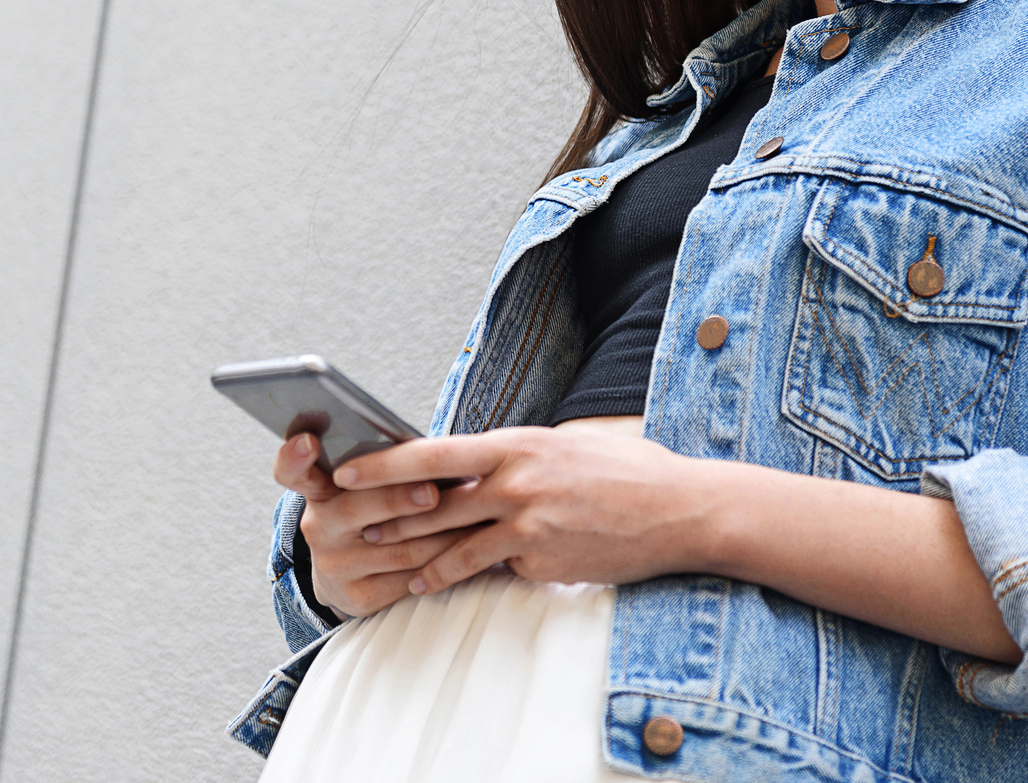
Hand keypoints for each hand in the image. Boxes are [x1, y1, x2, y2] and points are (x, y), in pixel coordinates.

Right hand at [272, 433, 484, 618]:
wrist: (351, 574)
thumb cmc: (372, 512)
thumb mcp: (364, 487)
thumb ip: (383, 468)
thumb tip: (428, 449)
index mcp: (319, 490)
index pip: (292, 470)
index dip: (295, 456)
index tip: (307, 442)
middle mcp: (318, 527)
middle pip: (357, 508)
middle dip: (398, 499)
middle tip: (432, 492)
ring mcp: (335, 565)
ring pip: (396, 547)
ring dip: (441, 532)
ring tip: (474, 515)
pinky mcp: (357, 597)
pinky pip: (409, 578)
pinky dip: (443, 562)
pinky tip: (468, 550)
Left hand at [331, 425, 713, 594]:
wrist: (679, 511)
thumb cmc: (624, 473)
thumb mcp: (564, 446)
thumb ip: (517, 455)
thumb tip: (478, 463)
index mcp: (516, 444)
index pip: (433, 453)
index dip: (384, 462)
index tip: (348, 467)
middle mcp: (516, 482)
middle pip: (432, 502)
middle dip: (386, 515)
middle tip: (348, 524)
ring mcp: (528, 525)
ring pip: (453, 544)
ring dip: (415, 557)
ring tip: (387, 564)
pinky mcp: (542, 561)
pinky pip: (493, 568)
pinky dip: (462, 574)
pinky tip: (431, 583)